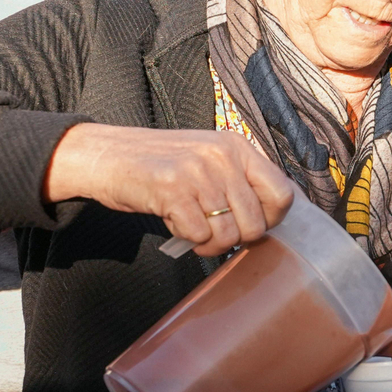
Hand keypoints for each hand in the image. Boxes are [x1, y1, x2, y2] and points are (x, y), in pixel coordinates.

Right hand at [43, 124, 294, 255]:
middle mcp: (222, 156)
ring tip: (194, 230)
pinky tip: (176, 223)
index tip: (252, 224)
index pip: (283, 194)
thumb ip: (240, 180)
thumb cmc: (162, 164)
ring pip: (228, 235)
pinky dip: (189, 239)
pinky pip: (199, 236)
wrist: (108, 155)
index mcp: (237, 147)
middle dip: (237, 239)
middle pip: (256, 223)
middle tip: (215, 233)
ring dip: (211, 244)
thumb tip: (273, 216)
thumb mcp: (209, 159)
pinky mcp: (173, 190)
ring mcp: (198, 172)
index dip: (271, 219)